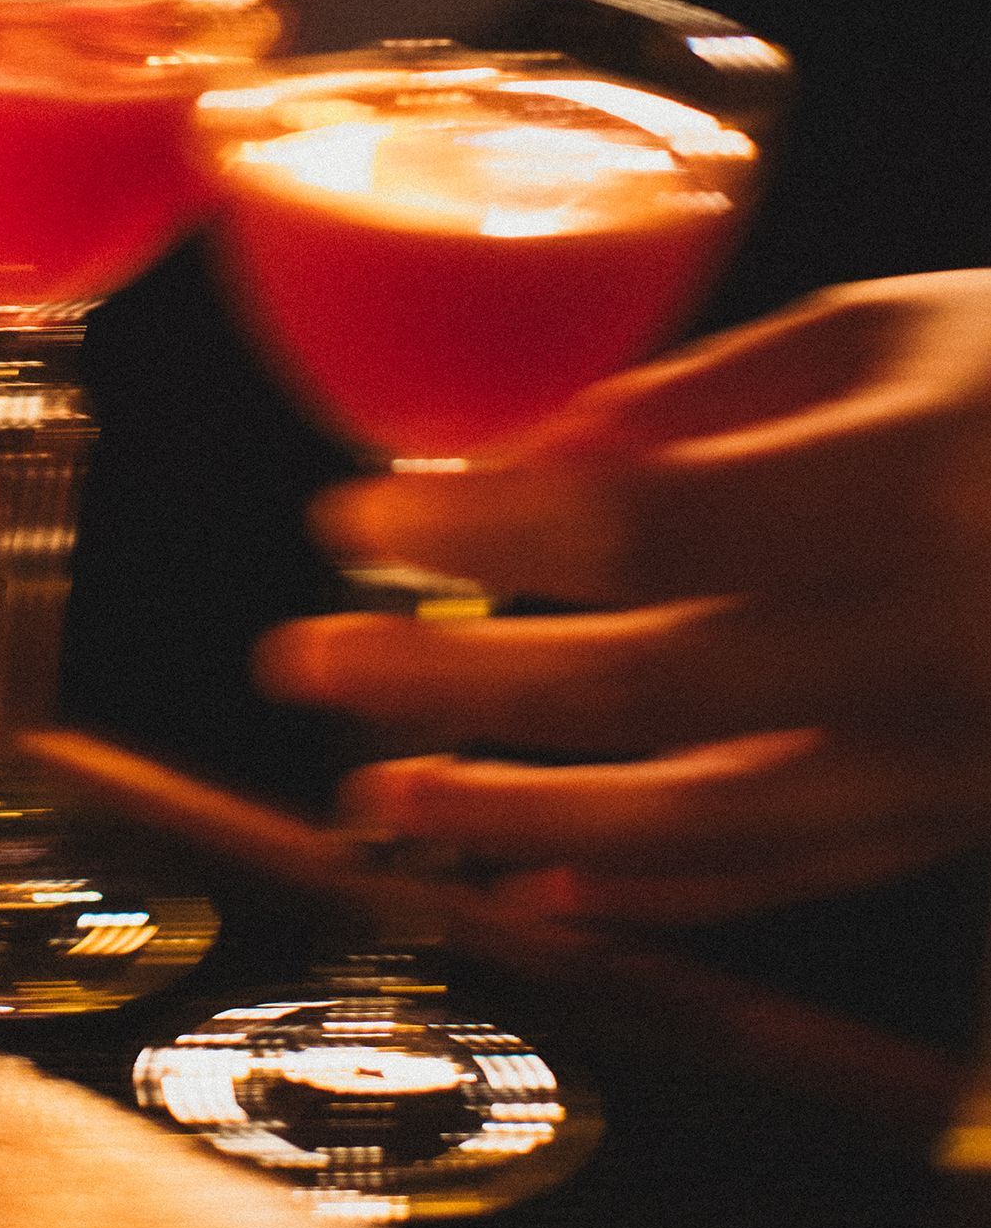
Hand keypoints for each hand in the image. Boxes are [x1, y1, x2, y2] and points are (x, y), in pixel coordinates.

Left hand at [256, 273, 990, 921]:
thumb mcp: (894, 331)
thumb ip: (709, 394)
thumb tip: (528, 450)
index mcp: (907, 482)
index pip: (642, 520)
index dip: (479, 525)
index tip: (355, 510)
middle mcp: (931, 639)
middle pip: (643, 681)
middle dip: (449, 678)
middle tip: (303, 658)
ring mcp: (955, 752)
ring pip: (706, 823)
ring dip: (520, 819)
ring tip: (381, 795)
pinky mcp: (962, 815)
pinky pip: (792, 880)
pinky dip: (658, 895)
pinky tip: (546, 890)